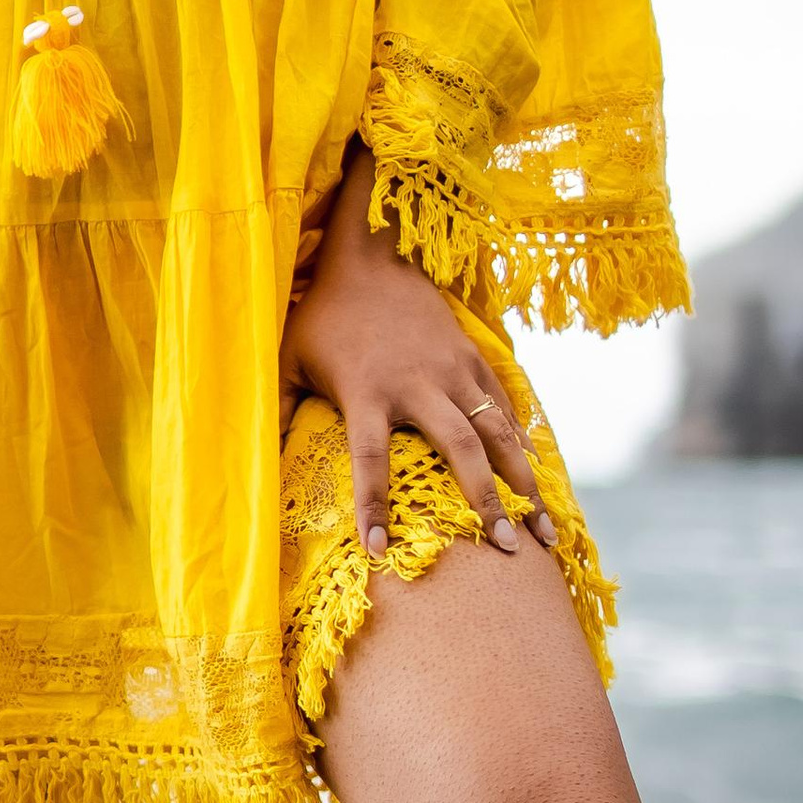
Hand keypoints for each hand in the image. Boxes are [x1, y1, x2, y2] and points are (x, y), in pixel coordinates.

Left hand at [285, 146, 560, 559]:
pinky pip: (504, 407)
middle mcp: (417, 384)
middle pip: (460, 451)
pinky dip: (521, 445)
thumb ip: (281, 411)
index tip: (380, 551)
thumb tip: (258, 464)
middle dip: (487, 504)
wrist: (372, 251)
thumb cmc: (324, 314)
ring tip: (544, 532)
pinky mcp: (472, 356)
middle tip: (506, 552)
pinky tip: (537, 481)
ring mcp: (452, 369)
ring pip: (497, 432)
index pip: (368, 460)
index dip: (372, 507)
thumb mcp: (289, 359)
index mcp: (366, 391)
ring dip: (524, 483)